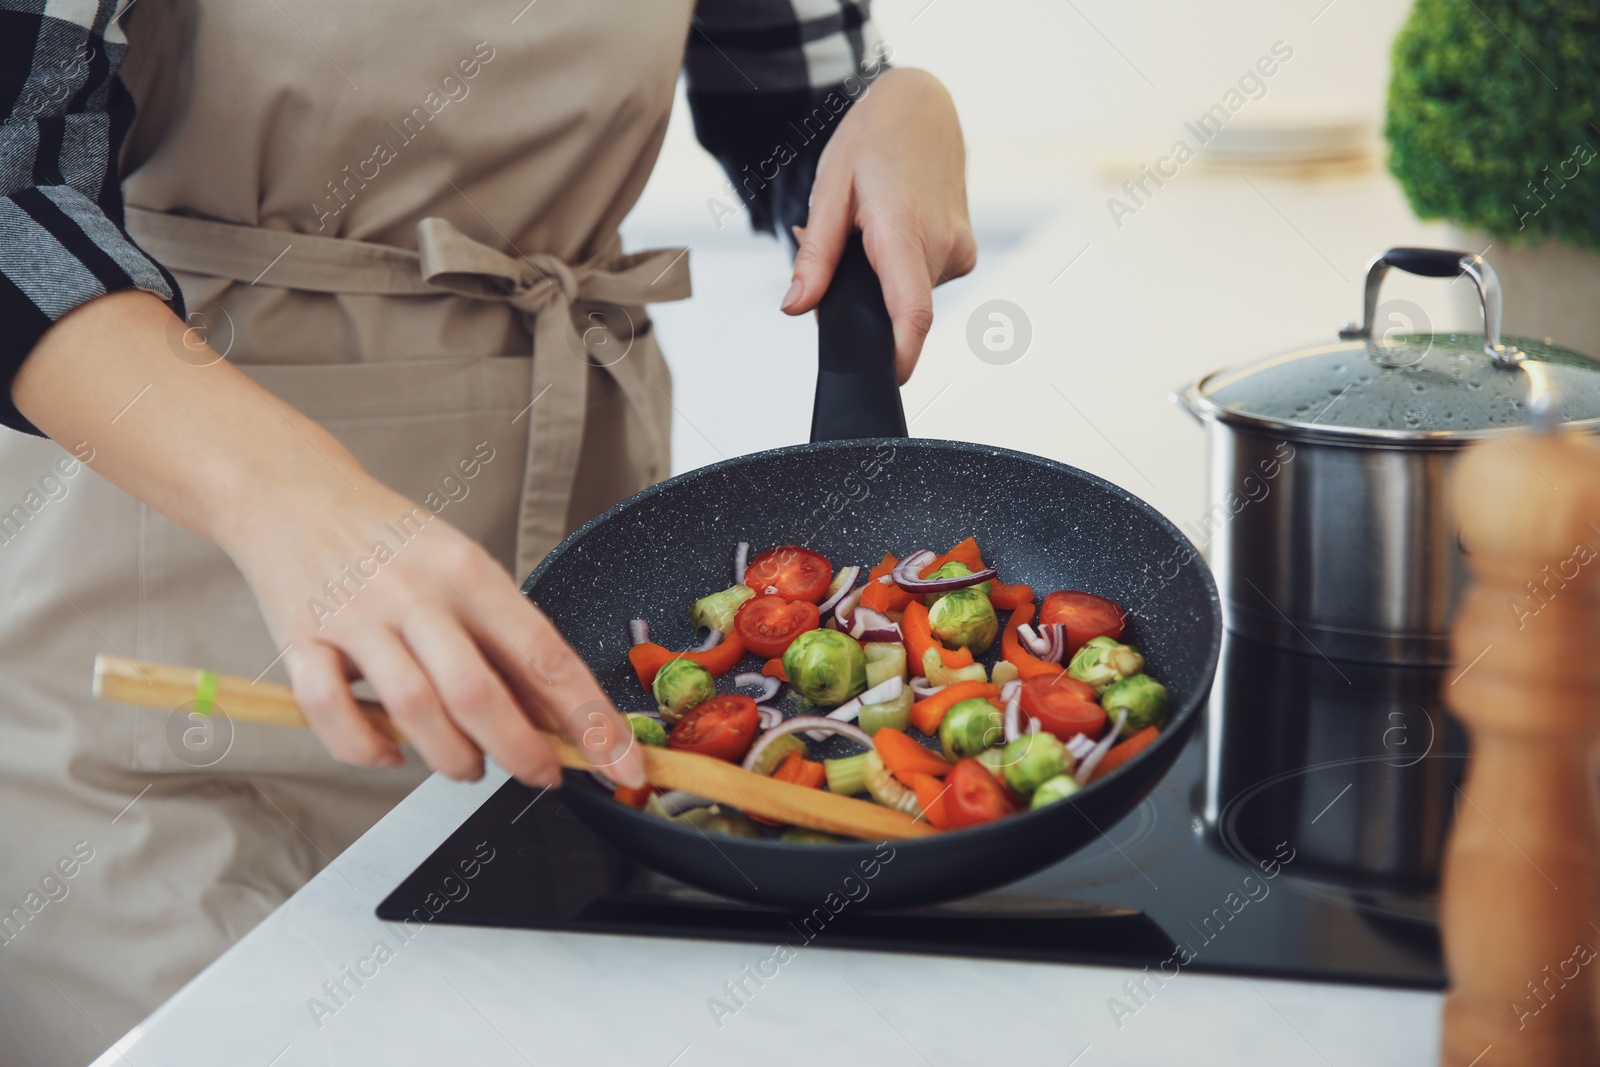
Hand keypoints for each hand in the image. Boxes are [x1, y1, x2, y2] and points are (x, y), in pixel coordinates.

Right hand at [18, 291, 643, 790]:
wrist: (292, 490)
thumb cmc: (392, 541)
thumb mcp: (465, 569)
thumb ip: (505, 641)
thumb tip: (560, 716)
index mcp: (471, 572)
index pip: (546, 656)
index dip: (591, 720)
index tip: (624, 765)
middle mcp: (417, 593)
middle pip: (479, 692)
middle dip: (522, 751)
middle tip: (542, 774)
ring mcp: (356, 617)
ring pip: (413, 709)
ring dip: (452, 757)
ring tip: (469, 765)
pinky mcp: (299, 638)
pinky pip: (332, 711)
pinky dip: (365, 747)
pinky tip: (390, 752)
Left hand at [782, 67, 976, 382]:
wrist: (922, 105)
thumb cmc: (875, 139)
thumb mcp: (829, 192)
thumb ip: (815, 258)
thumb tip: (796, 307)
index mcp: (905, 231)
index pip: (911, 312)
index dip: (900, 356)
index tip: (887, 381)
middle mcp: (943, 246)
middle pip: (898, 307)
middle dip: (864, 296)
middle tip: (842, 247)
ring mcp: (959, 251)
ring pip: (910, 293)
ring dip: (884, 276)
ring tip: (869, 226)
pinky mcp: (965, 253)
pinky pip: (924, 279)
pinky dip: (902, 266)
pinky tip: (893, 228)